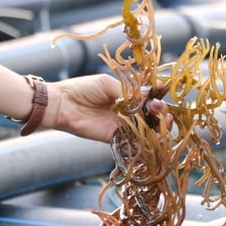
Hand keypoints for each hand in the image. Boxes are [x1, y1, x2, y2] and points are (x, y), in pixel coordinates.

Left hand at [45, 74, 169, 142]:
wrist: (61, 105)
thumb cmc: (82, 89)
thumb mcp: (107, 84)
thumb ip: (128, 91)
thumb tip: (149, 94)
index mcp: (128, 95)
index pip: (149, 96)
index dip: (159, 95)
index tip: (163, 92)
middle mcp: (128, 110)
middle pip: (153, 114)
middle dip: (162, 111)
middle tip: (160, 109)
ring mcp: (123, 125)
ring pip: (147, 128)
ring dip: (159, 126)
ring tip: (163, 121)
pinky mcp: (115, 137)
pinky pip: (134, 141)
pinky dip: (146, 139)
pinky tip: (154, 134)